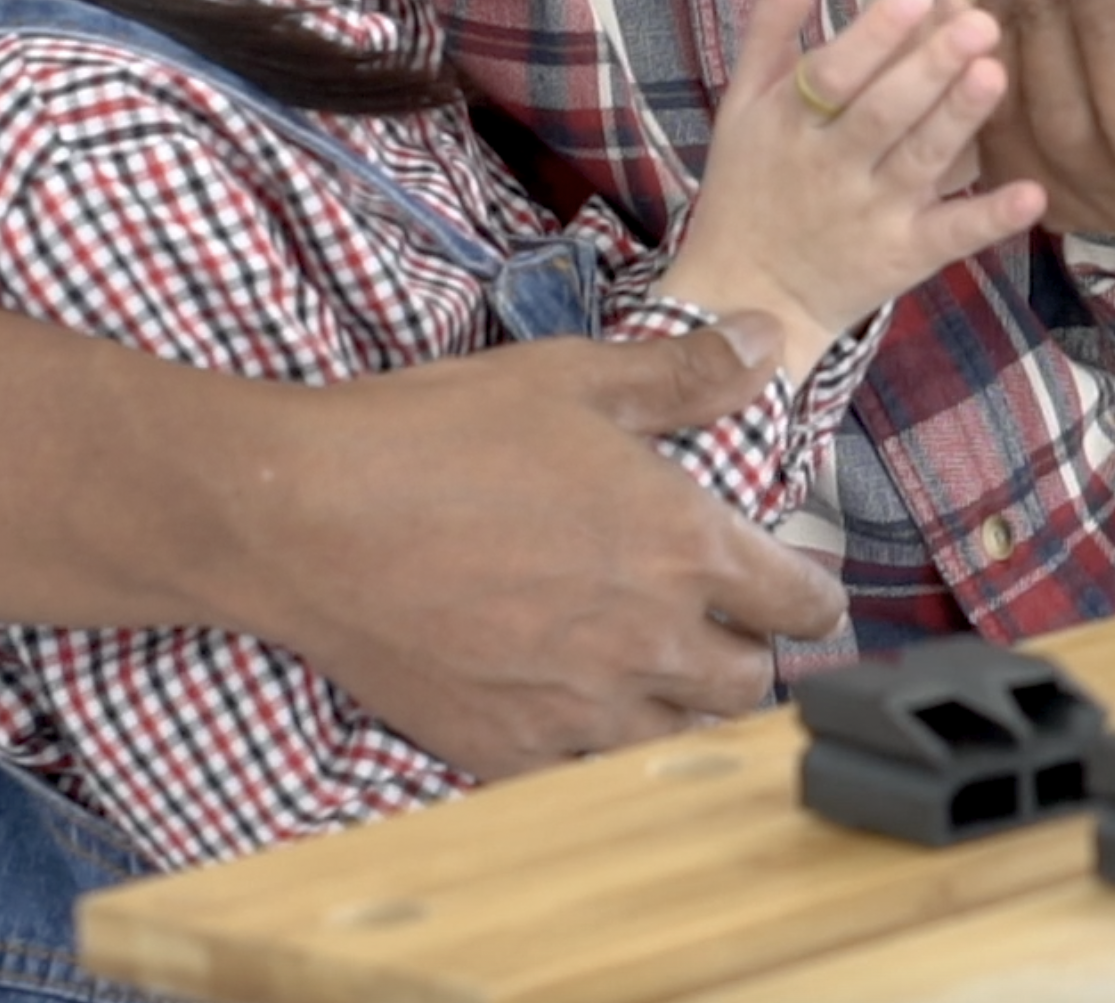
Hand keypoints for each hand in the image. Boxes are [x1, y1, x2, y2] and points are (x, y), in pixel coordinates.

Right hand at [227, 314, 849, 778]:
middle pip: (751, 684)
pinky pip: (592, 773)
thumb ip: (686, 372)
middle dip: (748, 653)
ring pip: (681, 739)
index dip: (810, 597)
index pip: (803, 606)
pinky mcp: (509, 749)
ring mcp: (579, 704)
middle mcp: (649, 639)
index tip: (797, 590)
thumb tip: (769, 340)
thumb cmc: (438, 436)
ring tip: (656, 669)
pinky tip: (578, 706)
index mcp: (684, 546)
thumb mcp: (573, 378)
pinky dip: (600, 747)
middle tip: (720, 625)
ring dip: (683, 707)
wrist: (304, 518)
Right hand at [660, 0, 1047, 372]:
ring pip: (921, 161)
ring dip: (960, 119)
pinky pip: (951, 236)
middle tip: (981, 18)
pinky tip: (1033, 193)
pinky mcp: (905, 257)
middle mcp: (830, 166)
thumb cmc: (752, 185)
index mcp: (790, 121)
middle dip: (931, 65)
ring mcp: (872, 214)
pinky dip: (990, 217)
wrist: (747, 298)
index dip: (874, 34)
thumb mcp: (744, 105)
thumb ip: (770, 29)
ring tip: (1000, 72)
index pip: (832, 72)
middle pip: (883, 112)